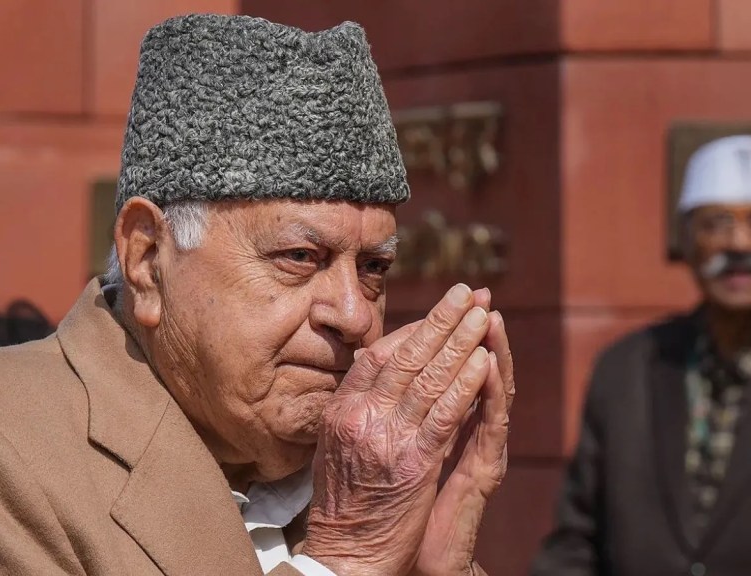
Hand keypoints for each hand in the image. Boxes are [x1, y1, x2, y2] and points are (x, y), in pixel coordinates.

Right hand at [303, 284, 493, 575]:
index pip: (378, 356)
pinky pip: (445, 414)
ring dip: (461, 342)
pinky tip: (485, 362)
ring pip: (429, 378)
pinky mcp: (414, 462)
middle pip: (405, 356)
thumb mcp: (335, 446)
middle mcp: (360, 417)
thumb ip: (357, 409)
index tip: (439, 310)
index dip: (412, 329)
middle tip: (469, 293)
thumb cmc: (344, 502)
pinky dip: (467, 385)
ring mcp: (386, 437)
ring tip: (485, 314)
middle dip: (442, 321)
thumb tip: (379, 374)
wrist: (344, 553)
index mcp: (340, 410)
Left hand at [411, 310, 512, 575]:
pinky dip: (488, 391)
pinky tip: (488, 364)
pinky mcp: (482, 474)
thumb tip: (386, 377)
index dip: (449, 337)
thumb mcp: (392, 456)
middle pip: (474, 373)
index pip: (452, 373)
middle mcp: (466, 437)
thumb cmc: (387, 514)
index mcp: (442, 430)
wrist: (384, 562)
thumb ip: (403, 419)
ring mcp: (479, 453)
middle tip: (475, 294)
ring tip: (488, 315)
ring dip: (488, 351)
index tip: (449, 302)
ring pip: (489, 392)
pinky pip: (490, 425)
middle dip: (471, 331)